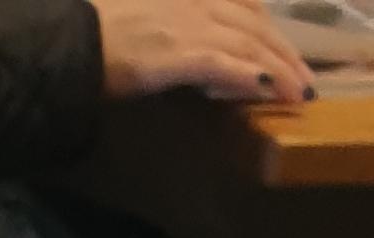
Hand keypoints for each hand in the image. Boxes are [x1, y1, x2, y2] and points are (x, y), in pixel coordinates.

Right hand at [92, 0, 314, 98]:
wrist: (69, 44)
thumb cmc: (98, 37)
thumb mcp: (147, 21)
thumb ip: (176, 31)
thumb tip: (193, 55)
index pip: (244, 8)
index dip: (268, 31)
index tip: (284, 54)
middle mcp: (200, 2)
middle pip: (256, 26)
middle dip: (285, 54)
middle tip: (305, 83)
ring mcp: (193, 25)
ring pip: (250, 44)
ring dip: (279, 69)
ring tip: (298, 93)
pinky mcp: (183, 52)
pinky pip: (227, 63)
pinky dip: (252, 74)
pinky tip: (271, 89)